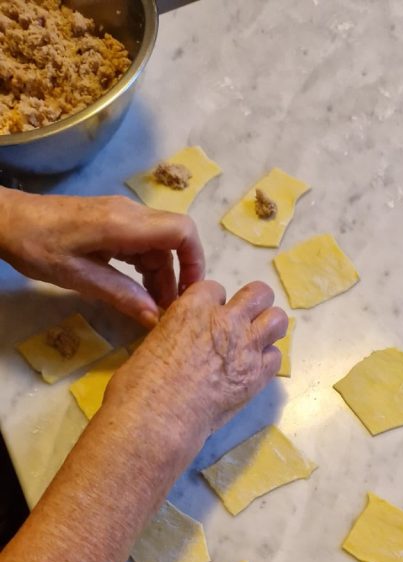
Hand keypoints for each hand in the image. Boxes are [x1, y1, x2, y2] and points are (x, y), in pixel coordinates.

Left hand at [0, 189, 203, 326]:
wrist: (8, 220)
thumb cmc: (37, 246)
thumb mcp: (78, 278)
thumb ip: (121, 296)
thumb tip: (156, 318)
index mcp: (124, 224)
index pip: (182, 232)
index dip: (195, 261)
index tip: (190, 293)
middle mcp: (129, 214)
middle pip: (173, 240)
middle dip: (178, 275)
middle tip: (169, 311)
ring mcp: (121, 216)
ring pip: (158, 244)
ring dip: (160, 275)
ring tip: (152, 308)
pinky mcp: (112, 222)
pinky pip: (141, 244)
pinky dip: (145, 268)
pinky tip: (136, 291)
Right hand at [107, 279, 287, 438]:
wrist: (158, 418)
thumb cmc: (140, 384)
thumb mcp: (154, 341)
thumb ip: (177, 332)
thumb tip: (182, 341)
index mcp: (194, 307)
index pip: (216, 289)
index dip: (213, 304)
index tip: (208, 320)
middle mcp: (226, 321)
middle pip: (259, 294)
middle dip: (253, 304)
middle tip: (242, 323)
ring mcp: (246, 347)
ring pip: (277, 320)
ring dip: (268, 327)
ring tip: (255, 343)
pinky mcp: (257, 376)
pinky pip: (276, 357)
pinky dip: (266, 361)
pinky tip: (252, 370)